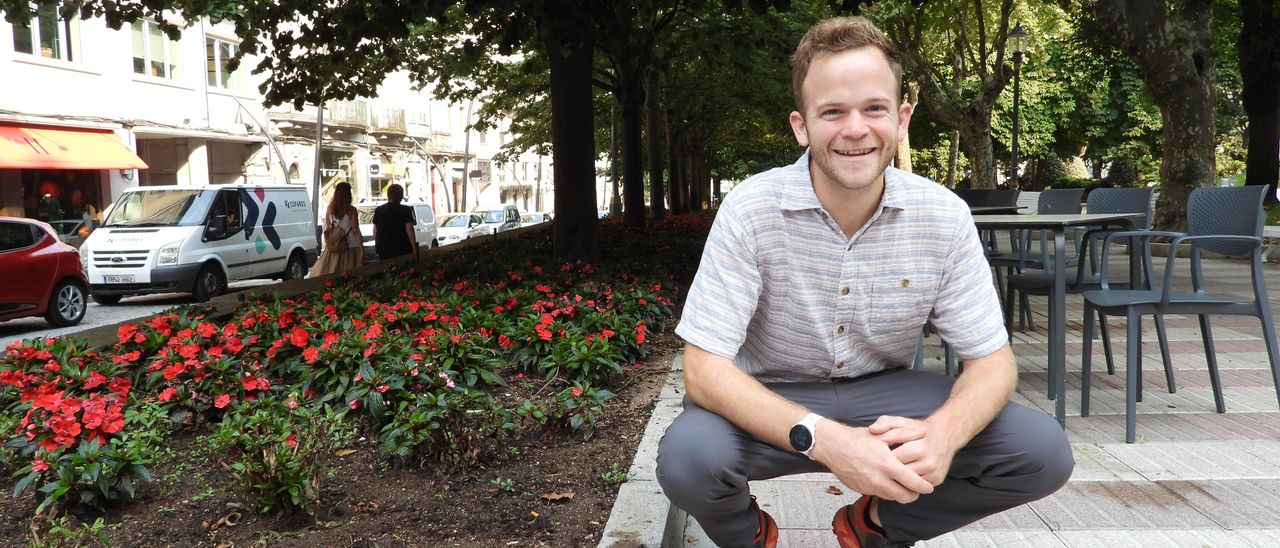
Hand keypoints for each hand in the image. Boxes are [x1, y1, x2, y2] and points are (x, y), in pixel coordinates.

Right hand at [811, 420, 933, 503]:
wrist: (833, 446)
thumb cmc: (856, 439)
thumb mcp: (883, 434)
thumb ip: (905, 434)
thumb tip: (923, 432)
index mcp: (888, 466)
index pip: (913, 483)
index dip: (924, 486)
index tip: (928, 486)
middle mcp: (880, 480)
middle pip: (905, 497)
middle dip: (914, 494)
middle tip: (917, 488)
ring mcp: (869, 487)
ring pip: (892, 498)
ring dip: (899, 493)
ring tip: (901, 483)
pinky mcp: (861, 490)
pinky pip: (879, 494)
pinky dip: (886, 491)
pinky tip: (885, 480)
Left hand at [868, 415, 957, 486]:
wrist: (945, 433)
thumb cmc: (917, 428)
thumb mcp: (901, 421)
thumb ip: (885, 422)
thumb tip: (872, 429)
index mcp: (918, 449)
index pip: (892, 462)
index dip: (882, 460)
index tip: (876, 458)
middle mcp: (928, 463)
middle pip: (900, 475)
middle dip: (889, 471)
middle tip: (879, 468)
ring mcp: (934, 473)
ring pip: (908, 483)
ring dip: (898, 479)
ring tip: (889, 472)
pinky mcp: (937, 479)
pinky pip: (917, 485)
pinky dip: (909, 482)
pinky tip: (901, 476)